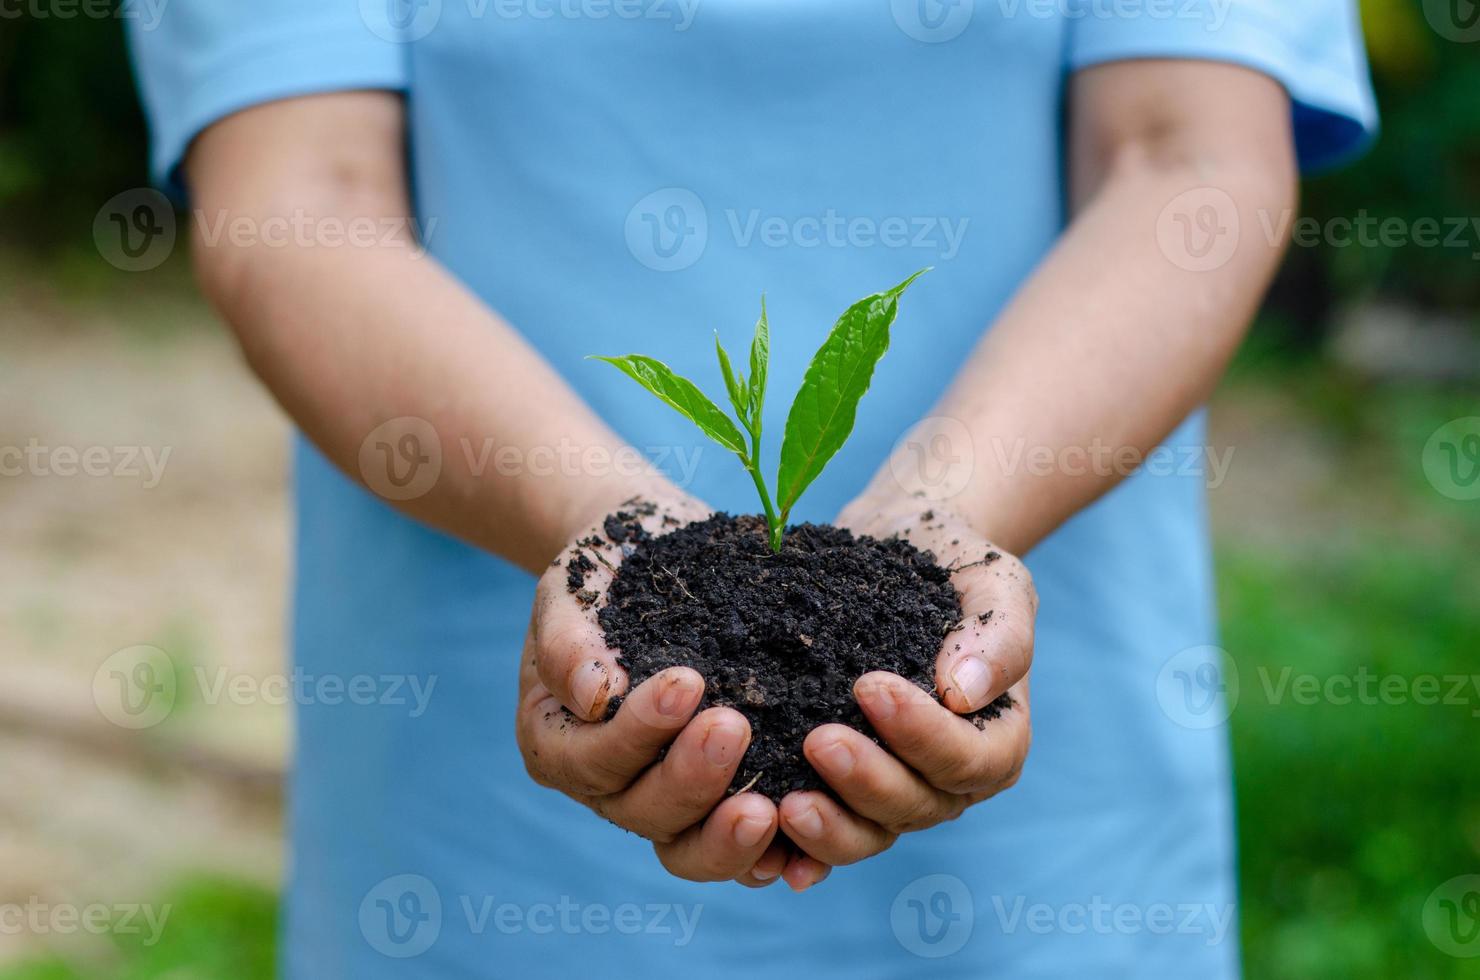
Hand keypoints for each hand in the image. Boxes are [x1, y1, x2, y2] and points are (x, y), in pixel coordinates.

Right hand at [515, 486, 790, 886]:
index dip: (637, 733)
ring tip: (772, 806)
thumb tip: (593, 695)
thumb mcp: (571, 591)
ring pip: (688, 848)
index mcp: (559, 743)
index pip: (592, 760)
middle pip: (642, 812)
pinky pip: (740, 848)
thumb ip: (568, 641)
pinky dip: (769, 852)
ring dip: (727, 836)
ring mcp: (662, 800)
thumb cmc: (604, 575)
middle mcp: (607, 786)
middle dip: (689, 778)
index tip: (688, 682)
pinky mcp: (717, 801)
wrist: (654, 563)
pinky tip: (801, 840)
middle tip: (734, 726)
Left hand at [773, 497, 1035, 876]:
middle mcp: (946, 779)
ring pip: (867, 832)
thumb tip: (964, 693)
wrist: (896, 545)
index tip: (870, 684)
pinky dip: (794, 845)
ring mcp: (892, 787)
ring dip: (828, 826)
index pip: (968, 760)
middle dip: (866, 781)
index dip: (922, 736)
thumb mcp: (994, 584)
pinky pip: (822, 826)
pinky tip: (761, 842)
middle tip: (817, 741)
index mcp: (995, 740)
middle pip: (914, 806)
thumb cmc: (953, 563)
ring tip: (783, 802)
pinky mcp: (840, 784)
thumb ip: (998, 636)